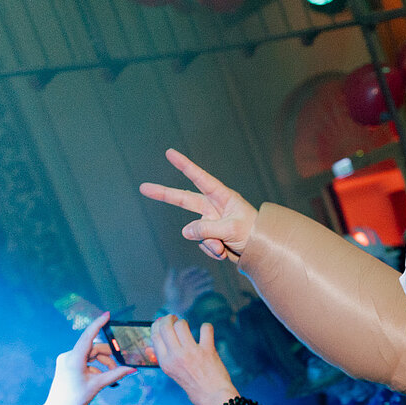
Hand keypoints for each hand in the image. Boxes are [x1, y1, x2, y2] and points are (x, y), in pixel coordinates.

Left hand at [36, 312, 136, 404]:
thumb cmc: (75, 399)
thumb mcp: (97, 385)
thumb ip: (116, 375)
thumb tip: (132, 370)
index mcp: (74, 359)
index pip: (88, 337)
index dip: (98, 325)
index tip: (107, 315)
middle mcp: (68, 356)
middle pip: (93, 349)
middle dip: (107, 357)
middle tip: (119, 369)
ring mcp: (66, 359)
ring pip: (90, 355)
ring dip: (102, 363)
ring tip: (110, 376)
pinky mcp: (66, 364)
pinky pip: (84, 360)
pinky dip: (94, 366)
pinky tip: (98, 378)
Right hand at [140, 149, 259, 262]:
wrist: (262, 251)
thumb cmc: (253, 234)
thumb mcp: (231, 230)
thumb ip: (207, 229)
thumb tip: (185, 232)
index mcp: (222, 197)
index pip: (200, 178)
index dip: (184, 165)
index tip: (169, 152)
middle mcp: (214, 207)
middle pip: (184, 199)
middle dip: (164, 194)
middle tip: (143, 187)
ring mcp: (210, 222)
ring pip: (197, 234)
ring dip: (211, 243)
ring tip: (227, 245)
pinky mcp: (210, 237)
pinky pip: (204, 245)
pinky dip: (214, 252)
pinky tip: (226, 252)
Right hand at [150, 314, 237, 404]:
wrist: (213, 397)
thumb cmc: (194, 386)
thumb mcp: (173, 373)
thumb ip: (167, 357)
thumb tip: (161, 339)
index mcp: (165, 362)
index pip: (155, 335)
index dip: (158, 324)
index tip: (162, 322)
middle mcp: (176, 356)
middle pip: (165, 326)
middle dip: (169, 318)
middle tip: (175, 319)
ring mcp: (191, 352)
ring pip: (182, 324)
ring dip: (185, 322)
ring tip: (189, 327)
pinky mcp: (207, 350)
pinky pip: (205, 329)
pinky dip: (206, 327)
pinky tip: (206, 332)